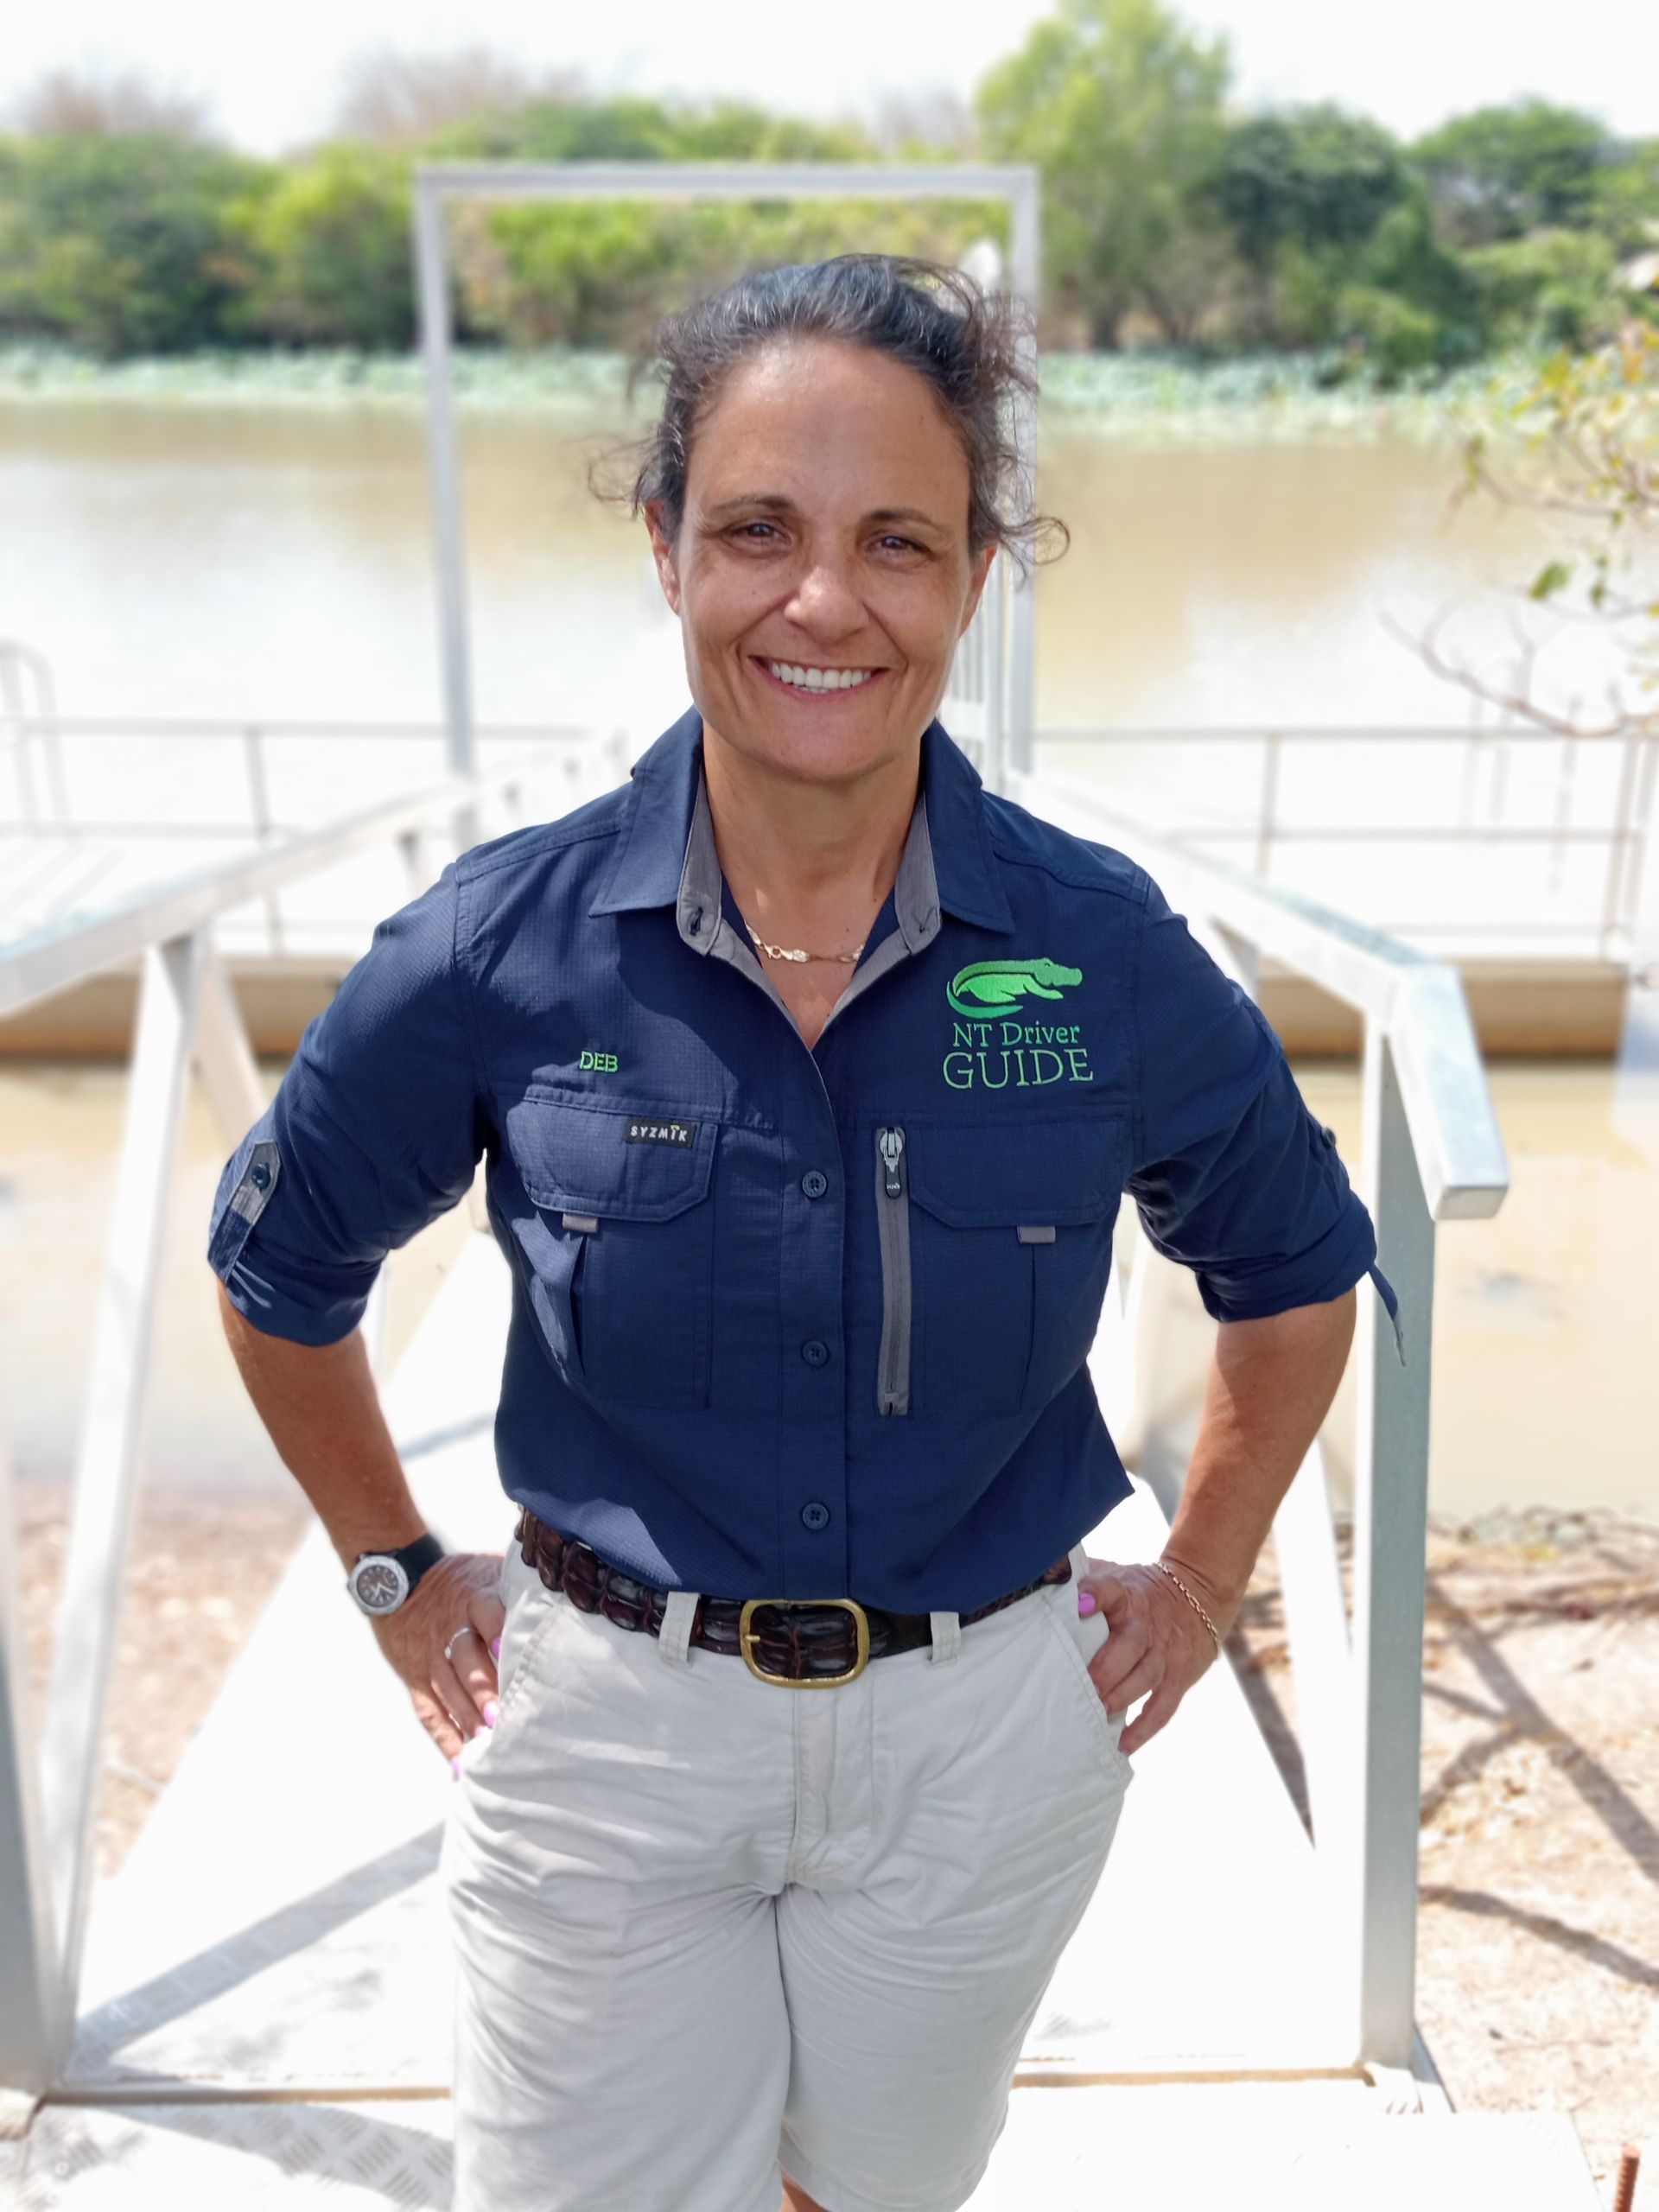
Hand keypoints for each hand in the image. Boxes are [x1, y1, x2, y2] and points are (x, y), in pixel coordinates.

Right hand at [366, 1551, 507, 1772]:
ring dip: (466, 1718)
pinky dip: (444, 1739)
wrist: (400, 1579)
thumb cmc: (461, 1578)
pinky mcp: (416, 1679)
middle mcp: (450, 1630)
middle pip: (465, 1659)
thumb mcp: (487, 1566)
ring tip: (487, 1745)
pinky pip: (429, 1711)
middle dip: (482, 1689)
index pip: (485, 1613)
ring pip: (447, 1690)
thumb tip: (567, 1583)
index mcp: (473, 1598)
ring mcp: (430, 1657)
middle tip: (501, 1717)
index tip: (507, 1652)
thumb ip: (520, 1578)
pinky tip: (461, 1763)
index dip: (497, 1631)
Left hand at [1073, 1555, 1228, 1756]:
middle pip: (1128, 1647)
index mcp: (1127, 1595)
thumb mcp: (1116, 1573)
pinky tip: (1123, 1746)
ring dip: (1119, 1699)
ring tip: (1095, 1717)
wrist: (1199, 1593)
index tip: (1080, 1603)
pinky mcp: (1178, 1678)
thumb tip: (1040, 1572)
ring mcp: (1164, 1654)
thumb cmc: (1140, 1588)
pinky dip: (1144, 1729)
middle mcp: (1146, 1626)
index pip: (1112, 1590)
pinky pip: (1163, 1708)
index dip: (1097, 1595)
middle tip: (1079, 1688)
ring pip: (1143, 1679)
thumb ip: (1082, 1575)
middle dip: (1103, 1671)